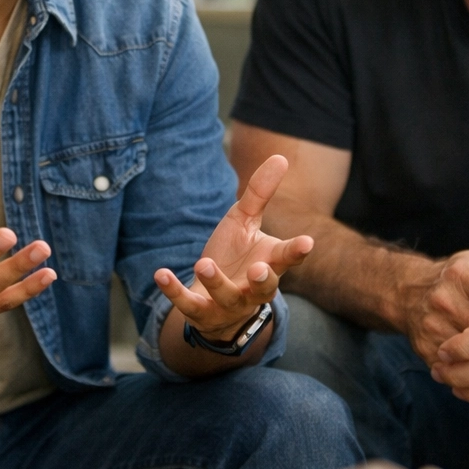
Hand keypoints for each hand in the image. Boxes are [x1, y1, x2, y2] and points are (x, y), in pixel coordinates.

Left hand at [153, 155, 312, 340]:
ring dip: (216, 282)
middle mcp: (253, 288)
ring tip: (204, 263)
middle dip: (263, 280)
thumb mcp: (245, 221)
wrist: (214, 300)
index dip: (297, 251)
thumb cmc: (236, 256)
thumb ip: (260, 194)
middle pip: (264, 288)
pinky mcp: (202, 312)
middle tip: (259, 269)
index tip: (307, 242)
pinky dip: (174, 291)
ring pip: (228, 296)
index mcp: (270, 264)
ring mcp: (228, 303)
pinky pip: (189, 304)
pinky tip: (161, 274)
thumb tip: (281, 157)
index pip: (287, 258)